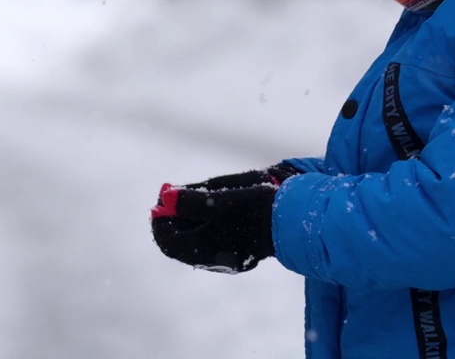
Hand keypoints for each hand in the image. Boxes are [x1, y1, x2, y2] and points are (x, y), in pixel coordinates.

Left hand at [150, 165, 298, 272]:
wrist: (294, 217)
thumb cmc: (256, 205)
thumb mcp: (219, 198)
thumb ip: (189, 200)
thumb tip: (164, 198)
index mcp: (204, 248)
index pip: (167, 240)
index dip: (159, 219)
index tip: (161, 199)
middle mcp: (213, 259)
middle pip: (180, 242)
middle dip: (174, 219)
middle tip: (172, 196)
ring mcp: (228, 259)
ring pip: (196, 242)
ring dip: (189, 222)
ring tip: (190, 199)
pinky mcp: (240, 254)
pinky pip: (213, 243)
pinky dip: (205, 227)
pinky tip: (212, 210)